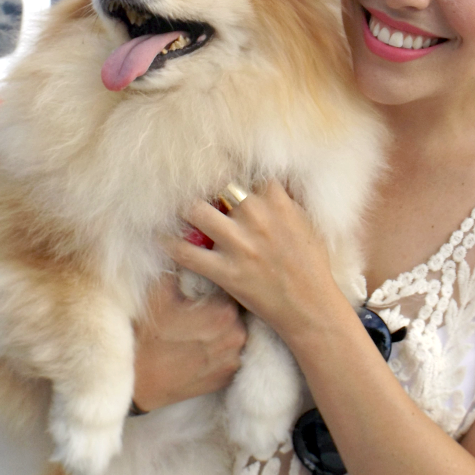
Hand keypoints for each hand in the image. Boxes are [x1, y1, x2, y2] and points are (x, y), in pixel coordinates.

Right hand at [131, 273, 247, 411]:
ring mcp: (234, 360)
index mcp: (225, 312)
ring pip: (236, 331)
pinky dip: (222, 349)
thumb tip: (192, 242)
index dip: (220, 285)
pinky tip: (201, 346)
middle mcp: (237, 336)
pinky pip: (232, 354)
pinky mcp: (228, 378)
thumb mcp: (159, 290)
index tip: (206, 288)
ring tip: (199, 328)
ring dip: (224, 328)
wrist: (136, 381)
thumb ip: (182, 262)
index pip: (233, 286)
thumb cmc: (146, 333)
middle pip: (238, 310)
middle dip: (223, 306)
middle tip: (200, 308)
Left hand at [170, 181, 348, 343]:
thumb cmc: (312, 265)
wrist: (309, 305)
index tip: (224, 169)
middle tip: (194, 186)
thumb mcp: (308, 222)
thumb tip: (277, 180)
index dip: (235, 170)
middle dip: (206, 185)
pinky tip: (162, 238)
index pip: (249, 172)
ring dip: (185, 209)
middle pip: (217, 185)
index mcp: (277, 202)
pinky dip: (170, 244)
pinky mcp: (225, 271)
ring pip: (196, 211)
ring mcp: (238, 244)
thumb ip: (289, 199)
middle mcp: (255, 217)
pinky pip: (187, 253)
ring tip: (178, 209)